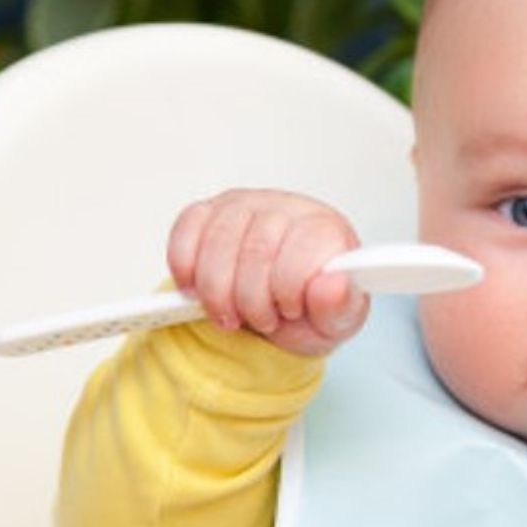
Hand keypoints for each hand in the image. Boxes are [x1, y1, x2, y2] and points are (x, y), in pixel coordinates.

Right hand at [166, 188, 369, 356]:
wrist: (280, 311)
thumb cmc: (311, 309)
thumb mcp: (336, 322)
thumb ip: (340, 306)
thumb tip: (333, 285)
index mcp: (326, 229)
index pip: (304, 245)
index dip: (289, 288)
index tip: (289, 310)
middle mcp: (287, 207)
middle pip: (257, 249)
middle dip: (252, 300)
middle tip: (262, 320)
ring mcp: (246, 204)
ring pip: (218, 242)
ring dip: (218, 292)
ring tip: (233, 313)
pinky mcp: (210, 211)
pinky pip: (187, 229)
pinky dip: (186, 268)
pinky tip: (198, 290)